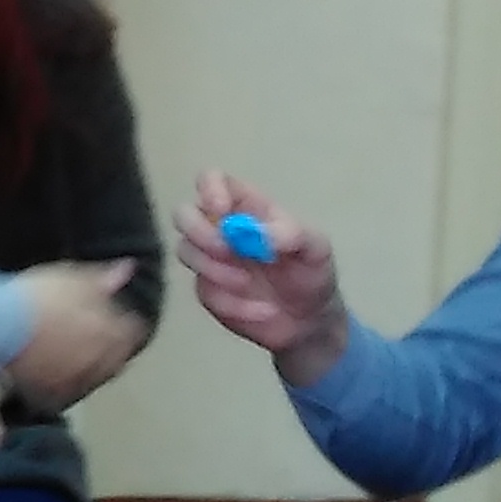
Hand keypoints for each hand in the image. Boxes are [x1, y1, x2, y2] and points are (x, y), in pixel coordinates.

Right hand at [6, 260, 141, 406]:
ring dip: (94, 366)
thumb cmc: (34, 298)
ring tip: (82, 355)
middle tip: (103, 338)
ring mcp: (73, 380)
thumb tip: (128, 269)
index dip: (127, 322)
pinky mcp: (50, 394)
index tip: (121, 317)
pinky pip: (68, 391)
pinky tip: (60, 372)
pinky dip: (69, 382)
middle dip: (114, 348)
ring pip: (94, 377)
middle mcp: (96, 361)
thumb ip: (103, 278)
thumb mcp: (71, 277)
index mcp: (106, 331)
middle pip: (117, 359)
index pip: (132, 331)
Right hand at [177, 170, 345, 385]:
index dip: (208, 189)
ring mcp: (210, 260)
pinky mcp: (208, 291)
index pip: (212, 180)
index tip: (221, 211)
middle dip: (200, 233)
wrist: (309, 321)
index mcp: (245, 206)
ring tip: (250, 286)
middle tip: (227, 252)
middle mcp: (220, 227)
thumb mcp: (316, 248)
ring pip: (185, 252)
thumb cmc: (311, 273)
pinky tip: (260, 311)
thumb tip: (259, 233)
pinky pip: (204, 292)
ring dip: (216, 271)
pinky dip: (232, 304)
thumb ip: (293, 233)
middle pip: (184, 214)